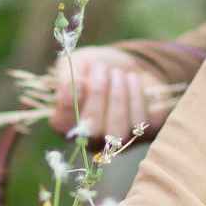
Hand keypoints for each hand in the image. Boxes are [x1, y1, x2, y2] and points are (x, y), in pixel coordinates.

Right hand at [50, 46, 166, 145]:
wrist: (126, 66)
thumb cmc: (94, 68)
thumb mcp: (77, 64)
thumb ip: (70, 76)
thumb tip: (78, 87)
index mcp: (66, 124)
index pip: (62, 124)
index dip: (70, 103)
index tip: (79, 79)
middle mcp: (90, 139)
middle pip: (93, 132)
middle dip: (98, 94)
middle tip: (100, 67)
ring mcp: (117, 141)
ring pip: (118, 132)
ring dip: (117, 96)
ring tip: (117, 73)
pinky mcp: (142, 133)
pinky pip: (140, 122)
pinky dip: (136, 95)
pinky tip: (131, 78)